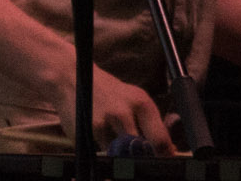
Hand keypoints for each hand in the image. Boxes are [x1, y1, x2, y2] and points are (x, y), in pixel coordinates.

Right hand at [38, 58, 174, 153]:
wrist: (71, 77)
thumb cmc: (109, 93)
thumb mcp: (134, 101)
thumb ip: (150, 125)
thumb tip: (169, 151)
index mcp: (142, 103)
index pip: (161, 140)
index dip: (164, 157)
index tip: (163, 164)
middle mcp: (125, 112)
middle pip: (142, 151)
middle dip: (143, 159)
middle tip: (140, 159)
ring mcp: (105, 122)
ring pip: (122, 155)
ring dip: (122, 155)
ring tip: (117, 142)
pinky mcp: (89, 131)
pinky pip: (103, 151)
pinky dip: (105, 150)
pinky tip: (100, 135)